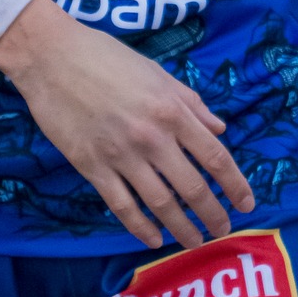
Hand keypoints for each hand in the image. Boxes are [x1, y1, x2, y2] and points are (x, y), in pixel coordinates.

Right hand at [0, 0, 254, 249]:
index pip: (215, 156)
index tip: (247, 204)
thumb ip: (190, 102)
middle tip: (223, 230)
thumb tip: (219, 128)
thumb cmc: (104, 56)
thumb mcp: (156, 71)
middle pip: (192, 187)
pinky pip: (122, 205)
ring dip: (181, 228)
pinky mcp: (91, 166)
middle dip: (213, 214)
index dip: (235, 185)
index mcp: (171, 109)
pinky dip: (140, 227)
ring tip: (194, 241)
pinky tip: (153, 239)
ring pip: (160, 203)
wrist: (49, 55)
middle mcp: (151, 136)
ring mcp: (120, 154)